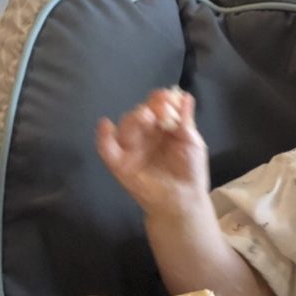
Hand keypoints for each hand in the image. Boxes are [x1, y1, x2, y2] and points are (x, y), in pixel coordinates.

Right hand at [96, 88, 208, 215]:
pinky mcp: (120, 164)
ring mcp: (131, 148)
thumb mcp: (192, 142)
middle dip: (148, 108)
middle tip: (160, 110)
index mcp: (161, 126)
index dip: (159, 100)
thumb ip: (185, 121)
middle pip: (139, 114)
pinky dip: (103, 138)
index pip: (155, 107)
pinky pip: (106, 149)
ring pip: (125, 127)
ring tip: (146, 117)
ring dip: (133, 119)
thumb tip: (184, 96)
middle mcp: (143, 134)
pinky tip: (105, 126)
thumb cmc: (190, 170)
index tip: (167, 97)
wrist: (185, 199)